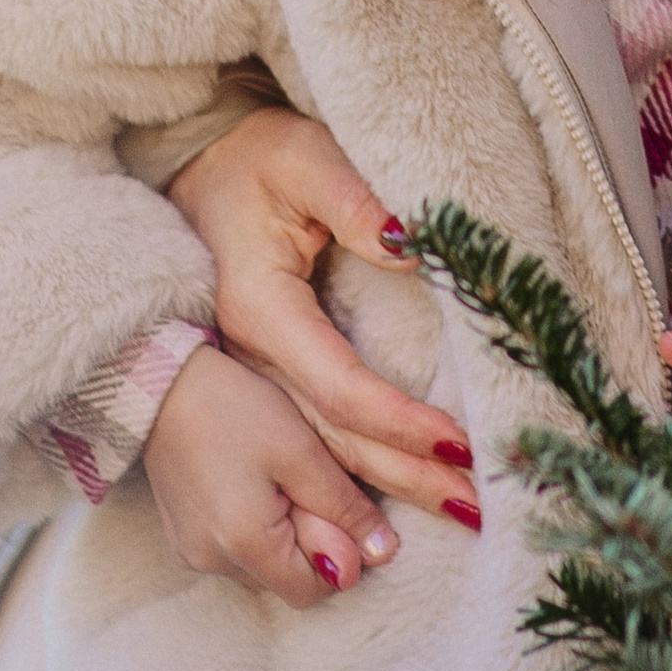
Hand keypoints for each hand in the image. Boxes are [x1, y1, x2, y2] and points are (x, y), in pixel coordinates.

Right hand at [141, 341, 400, 605]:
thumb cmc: (234, 406)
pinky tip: (250, 479)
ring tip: (274, 472)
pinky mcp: (181, 537)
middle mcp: (212, 562)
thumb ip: (343, 508)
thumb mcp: (301, 450)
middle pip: (287, 579)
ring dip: (281, 533)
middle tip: (303, 477)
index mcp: (245, 545)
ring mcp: (191, 552)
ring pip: (262, 565)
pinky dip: (254, 527)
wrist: (157, 380)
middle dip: (309, 539)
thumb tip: (384, 554)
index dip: (339, 551)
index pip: (315, 589)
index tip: (334, 501)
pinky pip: (234, 550)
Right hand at [170, 109, 479, 525]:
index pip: (339, 386)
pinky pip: (301, 447)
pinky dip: (347, 482)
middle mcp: (248, 358)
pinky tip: (390, 502)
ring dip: (384, 492)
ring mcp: (245, 376)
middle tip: (479, 509)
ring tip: (455, 513)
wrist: (193, 164)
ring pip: (316, 454)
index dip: (400, 421)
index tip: (460, 442)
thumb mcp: (303, 158)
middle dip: (408, 477)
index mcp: (258, 310)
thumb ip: (355, 200)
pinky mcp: (252, 381)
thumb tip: (409, 246)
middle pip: (333, 440)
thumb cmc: (254, 158)